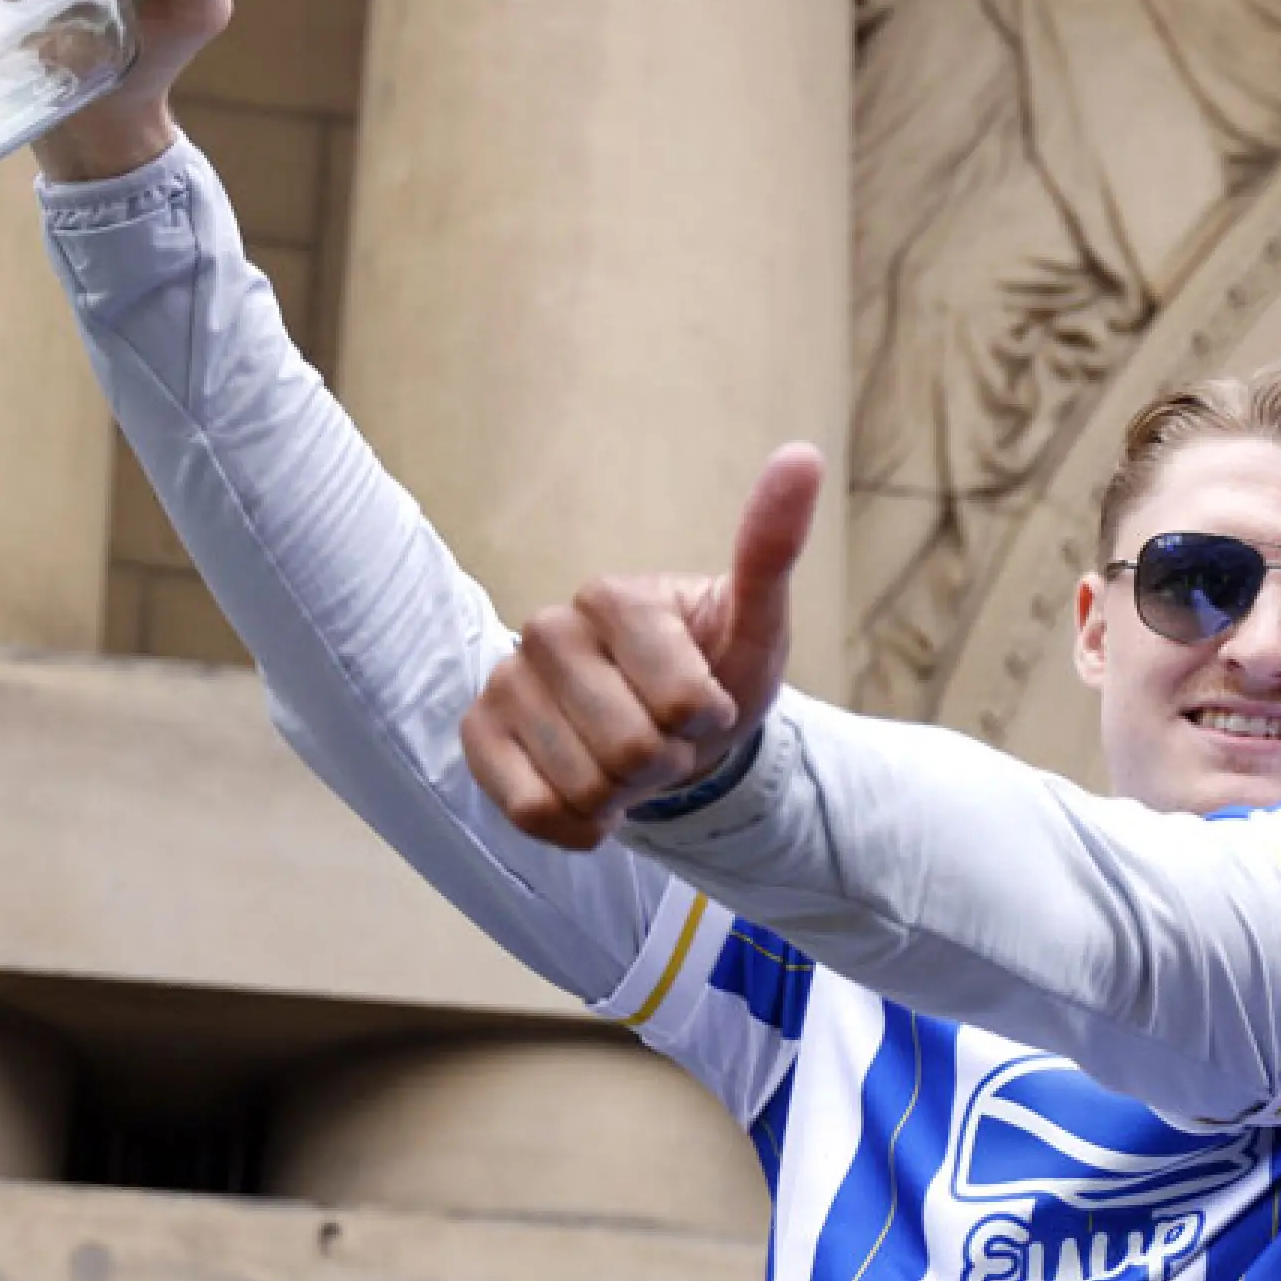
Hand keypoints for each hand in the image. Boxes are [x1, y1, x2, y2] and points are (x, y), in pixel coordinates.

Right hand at [462, 445, 818, 848]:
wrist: (671, 729)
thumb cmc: (717, 672)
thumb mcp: (757, 623)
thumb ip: (771, 549)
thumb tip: (803, 455)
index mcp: (613, 597)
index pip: (680, 703)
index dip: (708, 721)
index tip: (708, 704)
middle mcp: (545, 630)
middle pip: (628, 751)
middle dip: (667, 765)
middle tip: (668, 741)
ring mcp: (505, 682)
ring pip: (581, 787)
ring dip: (625, 798)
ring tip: (630, 763)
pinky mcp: (477, 735)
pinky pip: (529, 812)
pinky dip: (577, 825)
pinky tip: (593, 799)